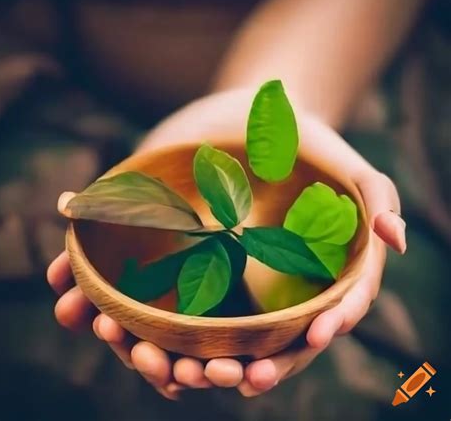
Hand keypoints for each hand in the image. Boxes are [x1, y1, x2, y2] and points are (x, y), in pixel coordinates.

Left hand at [47, 90, 405, 398]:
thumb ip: (377, 199)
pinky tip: (94, 315)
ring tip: (145, 358)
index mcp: (304, 281)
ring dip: (167, 356)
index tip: (256, 371)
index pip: (301, 334)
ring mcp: (218, 272)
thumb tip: (397, 240)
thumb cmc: (307, 146)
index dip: (284, 358)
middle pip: (245, 346)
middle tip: (199, 376)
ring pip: (192, 330)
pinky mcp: (178, 252)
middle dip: (222, 370)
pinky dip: (123, 309)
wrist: (255, 115)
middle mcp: (261, 287)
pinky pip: (148, 290)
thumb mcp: (347, 164)